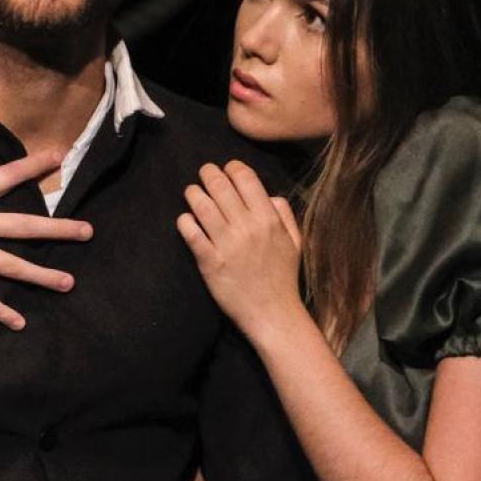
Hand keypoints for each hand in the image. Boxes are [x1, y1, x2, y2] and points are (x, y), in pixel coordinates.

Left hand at [176, 160, 307, 339]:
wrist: (272, 313)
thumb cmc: (283, 277)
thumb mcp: (295, 242)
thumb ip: (284, 215)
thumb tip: (270, 195)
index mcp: (269, 219)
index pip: (246, 178)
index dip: (233, 167)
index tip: (227, 168)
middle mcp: (247, 227)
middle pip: (220, 186)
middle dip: (208, 173)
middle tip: (204, 172)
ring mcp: (227, 244)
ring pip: (202, 205)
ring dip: (193, 193)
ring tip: (192, 191)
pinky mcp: (209, 261)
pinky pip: (191, 232)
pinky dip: (185, 221)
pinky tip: (186, 219)